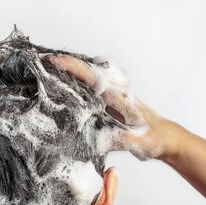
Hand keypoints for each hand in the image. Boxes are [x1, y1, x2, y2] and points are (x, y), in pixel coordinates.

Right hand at [47, 54, 178, 159]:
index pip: (93, 77)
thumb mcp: (138, 143)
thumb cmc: (153, 138)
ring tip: (45, 68)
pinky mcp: (110, 96)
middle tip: (40, 61)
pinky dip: (75, 77)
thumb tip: (95, 140)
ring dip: (69, 68)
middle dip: (64, 63)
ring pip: (88, 73)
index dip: (73, 68)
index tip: (53, 62)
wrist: (164, 136)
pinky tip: (62, 82)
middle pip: (87, 69)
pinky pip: (90, 82)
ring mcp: (113, 90)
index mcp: (121, 97)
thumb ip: (119, 140)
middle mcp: (116, 88)